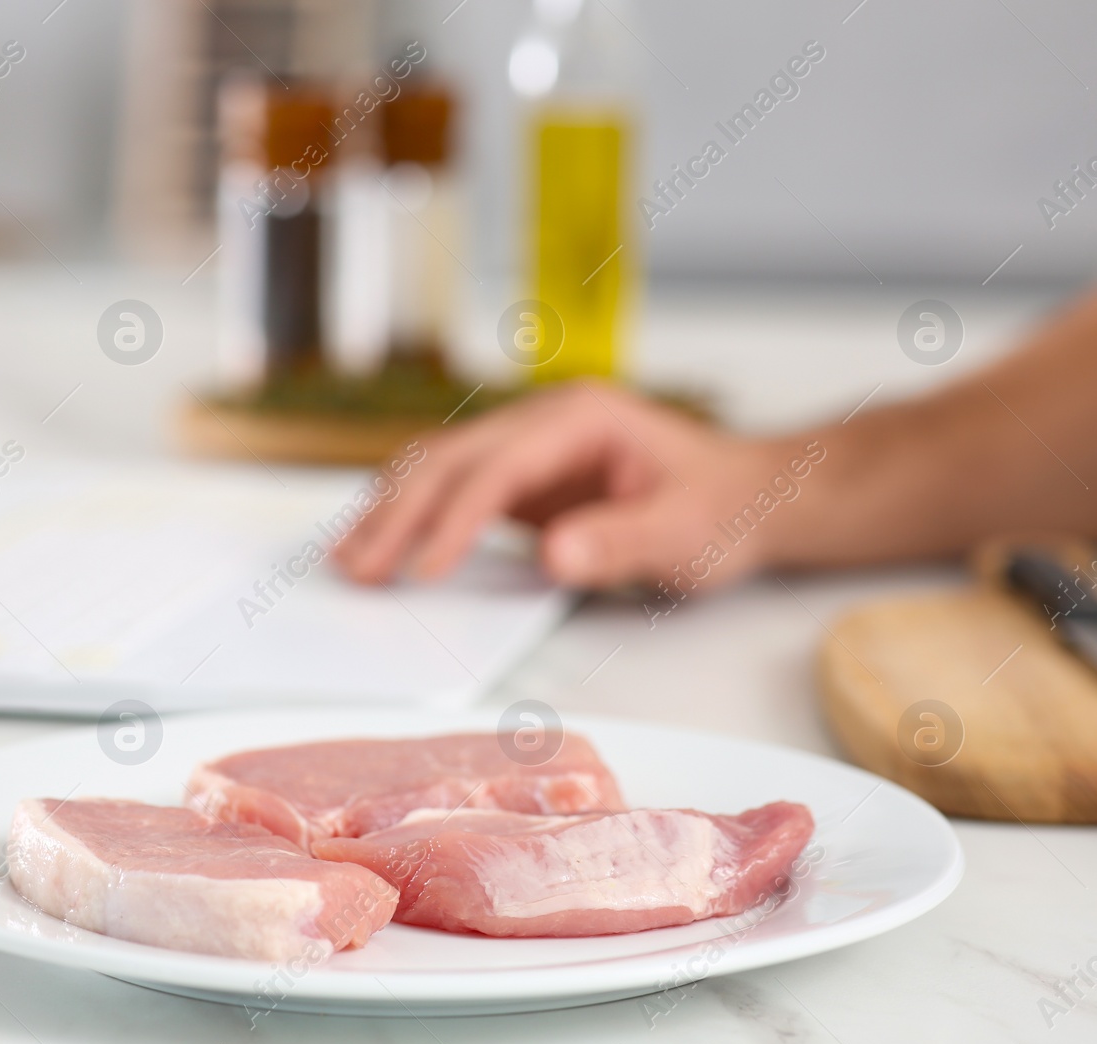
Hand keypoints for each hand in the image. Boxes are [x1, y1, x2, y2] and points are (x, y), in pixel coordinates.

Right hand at [334, 382, 790, 589]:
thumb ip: (623, 542)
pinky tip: (382, 543)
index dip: (455, 518)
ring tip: (349, 558)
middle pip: (449, 458)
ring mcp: (527, 446)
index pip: (498, 467)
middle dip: (398, 512)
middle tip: (356, 568)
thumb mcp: (687, 532)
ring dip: (390, 510)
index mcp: (581, 419)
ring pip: (437, 466)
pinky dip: (411, 515)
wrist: (747, 497)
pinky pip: (451, 489)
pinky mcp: (520, 477)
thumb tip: (555, 554)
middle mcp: (543, 421)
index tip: (425, 571)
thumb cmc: (722, 510)